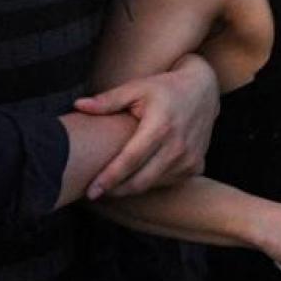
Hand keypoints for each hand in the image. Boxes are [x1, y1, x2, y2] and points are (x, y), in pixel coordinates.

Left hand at [75, 54, 219, 198]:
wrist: (203, 89)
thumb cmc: (164, 88)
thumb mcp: (136, 88)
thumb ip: (107, 100)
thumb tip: (77, 105)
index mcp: (160, 126)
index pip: (130, 160)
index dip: (109, 178)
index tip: (91, 190)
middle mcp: (178, 146)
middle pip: (141, 180)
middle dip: (116, 190)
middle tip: (95, 192)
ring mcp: (190, 159)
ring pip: (153, 184)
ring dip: (132, 187)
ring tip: (113, 185)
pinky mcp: (196, 166)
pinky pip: (167, 182)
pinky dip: (151, 182)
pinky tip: (138, 175)